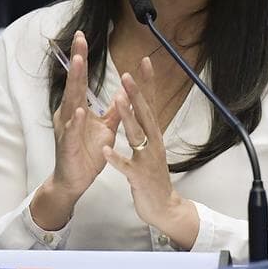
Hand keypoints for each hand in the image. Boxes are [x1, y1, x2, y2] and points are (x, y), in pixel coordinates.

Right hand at [30, 31, 119, 229]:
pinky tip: (78, 111)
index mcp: (78, 108)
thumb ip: (114, 110)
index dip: (81, 58)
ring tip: (78, 63)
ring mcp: (67, 129)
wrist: (74, 181)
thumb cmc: (86, 152)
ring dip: (74, 82)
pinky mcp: (68, 146)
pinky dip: (75, 121)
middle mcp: (69, 114)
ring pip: (71, 102)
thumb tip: (124, 92)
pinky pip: (72, 132)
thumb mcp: (105, 128)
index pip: (81, 79)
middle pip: (74, 83)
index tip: (82, 37)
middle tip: (78, 39)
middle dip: (76, 60)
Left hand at [103, 58, 198, 248]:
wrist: (163, 207)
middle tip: (127, 74)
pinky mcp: (139, 177)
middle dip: (136, 93)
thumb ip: (145, 126)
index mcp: (153, 134)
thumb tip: (142, 104)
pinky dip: (115, 158)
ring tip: (117, 100)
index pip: (151, 103)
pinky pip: (126, 166)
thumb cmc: (153, 175)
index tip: (145, 61)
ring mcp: (147, 160)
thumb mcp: (151, 146)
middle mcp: (153, 143)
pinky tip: (104, 150)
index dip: (148, 82)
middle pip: (145, 113)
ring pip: (136, 135)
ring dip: (127, 117)